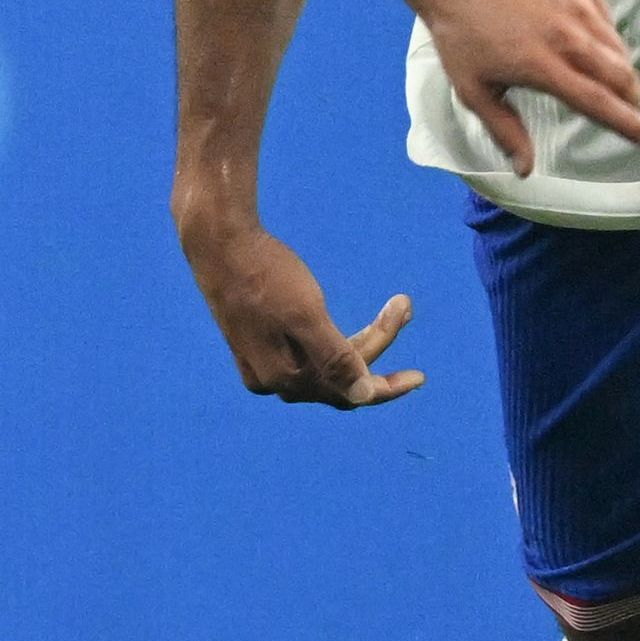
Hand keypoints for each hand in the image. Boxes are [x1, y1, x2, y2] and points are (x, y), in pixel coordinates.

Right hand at [178, 211, 428, 408]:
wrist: (218, 242)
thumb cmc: (264, 274)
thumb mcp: (305, 315)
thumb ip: (334, 359)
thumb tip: (364, 398)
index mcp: (285, 379)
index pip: (348, 394)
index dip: (386, 387)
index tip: (420, 377)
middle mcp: (272, 381)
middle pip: (338, 378)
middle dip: (376, 346)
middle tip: (402, 307)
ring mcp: (262, 363)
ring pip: (325, 364)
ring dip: (361, 340)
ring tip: (392, 307)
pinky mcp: (259, 343)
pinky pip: (309, 353)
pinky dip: (337, 339)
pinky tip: (348, 324)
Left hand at [407, 0, 639, 175]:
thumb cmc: (460, 35)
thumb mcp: (474, 90)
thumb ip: (505, 130)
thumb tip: (525, 170)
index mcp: (542, 65)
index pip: (597, 101)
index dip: (628, 123)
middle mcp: (566, 34)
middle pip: (618, 73)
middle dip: (632, 97)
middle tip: (631, 109)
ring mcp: (574, 3)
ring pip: (615, 44)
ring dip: (619, 67)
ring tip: (609, 78)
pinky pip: (604, 15)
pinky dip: (604, 33)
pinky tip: (588, 40)